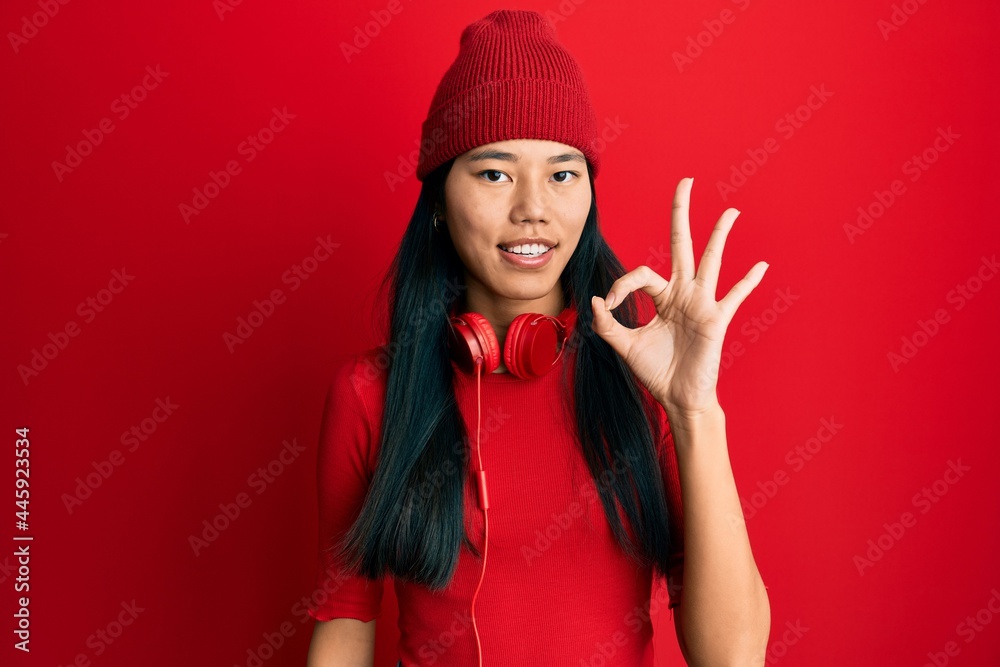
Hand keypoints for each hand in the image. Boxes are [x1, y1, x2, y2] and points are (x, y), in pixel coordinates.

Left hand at [590, 177, 767, 417]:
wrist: (678, 398)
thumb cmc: (656, 371)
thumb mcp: (624, 346)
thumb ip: (607, 325)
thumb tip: (593, 300)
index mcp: (663, 297)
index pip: (640, 274)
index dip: (620, 286)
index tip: (607, 306)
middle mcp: (683, 293)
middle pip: (682, 245)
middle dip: (681, 213)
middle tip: (686, 181)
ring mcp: (702, 304)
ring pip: (711, 261)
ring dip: (720, 236)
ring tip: (731, 212)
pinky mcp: (716, 320)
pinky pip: (734, 297)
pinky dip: (748, 282)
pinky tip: (761, 266)